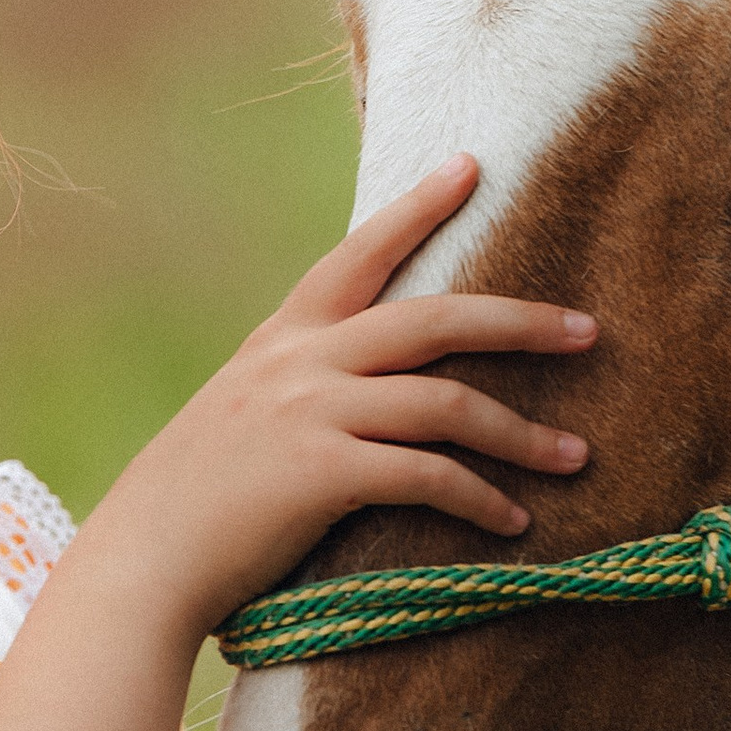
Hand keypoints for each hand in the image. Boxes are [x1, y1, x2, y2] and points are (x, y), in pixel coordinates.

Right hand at [86, 155, 594, 644]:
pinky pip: (428, 475)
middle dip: (519, 321)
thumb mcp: (242, 416)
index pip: (359, 254)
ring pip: (446, 402)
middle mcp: (300, 362)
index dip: (417, 208)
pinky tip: (513, 522)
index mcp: (282, 340)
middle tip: (587, 331)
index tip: (470, 166)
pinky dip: (481, 498)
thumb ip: (299, 390)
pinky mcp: (323, 473)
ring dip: (522, 433)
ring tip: (576, 456)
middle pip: (433, 318)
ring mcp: (311, 412)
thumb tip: (365, 394)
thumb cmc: (195, 505)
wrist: (142, 564)